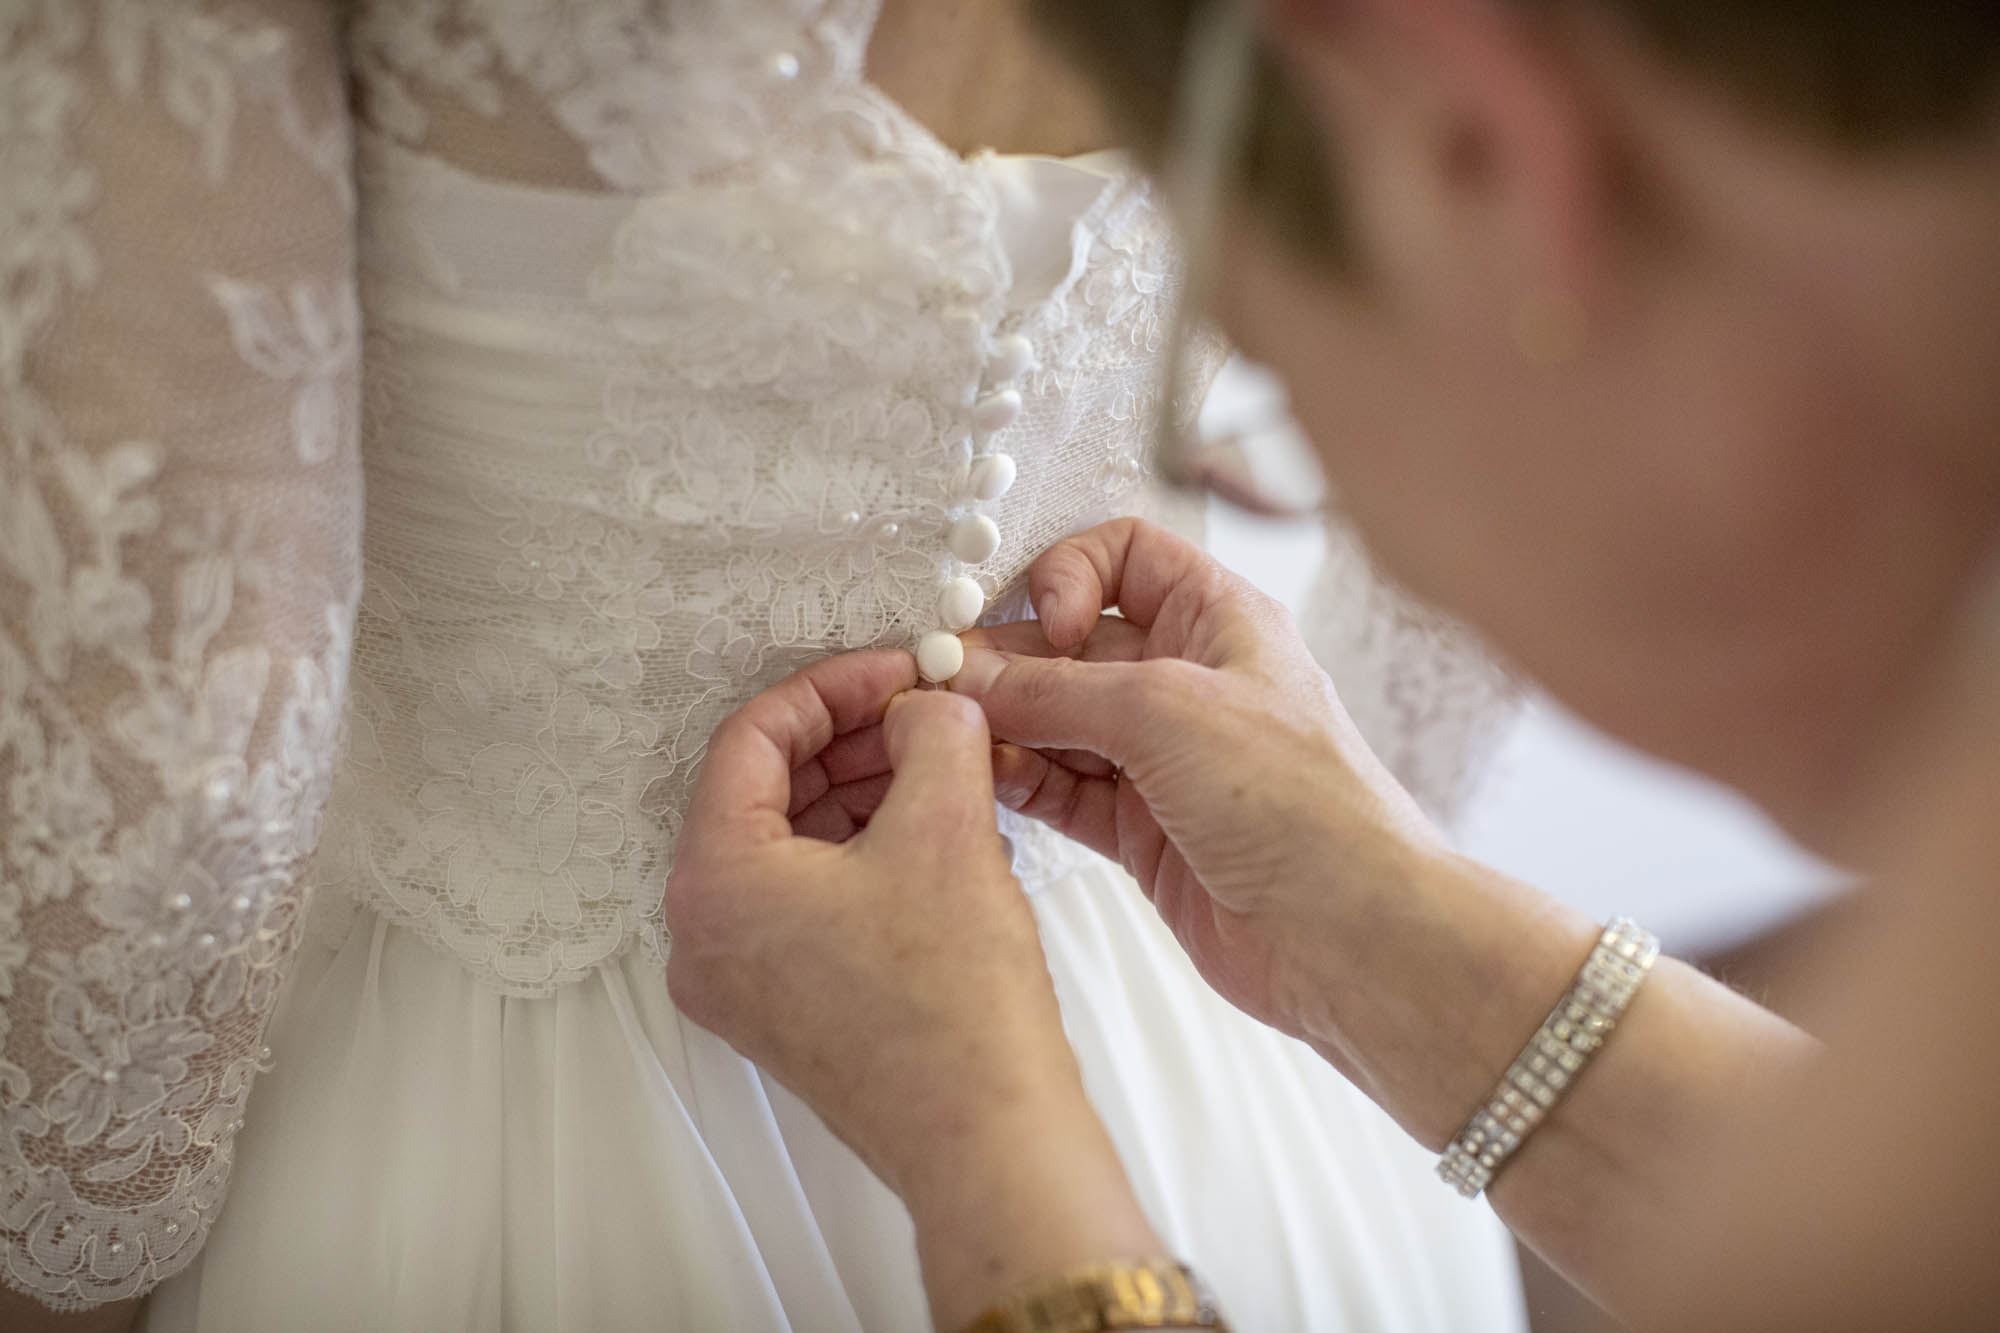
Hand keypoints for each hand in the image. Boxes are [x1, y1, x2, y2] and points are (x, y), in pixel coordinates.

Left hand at [664, 651, 1163, 1326]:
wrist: (987, 1137)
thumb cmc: (952, 1006)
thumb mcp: (945, 828)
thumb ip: (931, 734)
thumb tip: (928, 705)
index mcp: (713, 881)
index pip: (751, 740)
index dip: (832, 688)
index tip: (894, 670)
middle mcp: (705, 936)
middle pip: (767, 794)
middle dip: (853, 742)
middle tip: (925, 713)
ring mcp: (742, 981)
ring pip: (792, 848)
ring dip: (865, 795)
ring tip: (945, 767)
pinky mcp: (787, 1011)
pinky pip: (811, 902)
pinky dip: (866, 854)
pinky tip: (937, 832)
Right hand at [954, 518, 1448, 1042]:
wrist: (1348, 934)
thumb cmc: (1304, 807)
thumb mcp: (1165, 710)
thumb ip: (1057, 689)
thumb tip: (975, 676)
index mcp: (1218, 620)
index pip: (1124, 556)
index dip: (1069, 575)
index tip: (1043, 622)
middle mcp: (1188, 682)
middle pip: (1071, 646)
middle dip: (1010, 663)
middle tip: (951, 685)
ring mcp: (1163, 759)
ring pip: (1056, 722)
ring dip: (1004, 727)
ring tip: (959, 739)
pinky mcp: (1142, 829)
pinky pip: (1060, 789)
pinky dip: (1019, 783)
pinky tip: (987, 781)